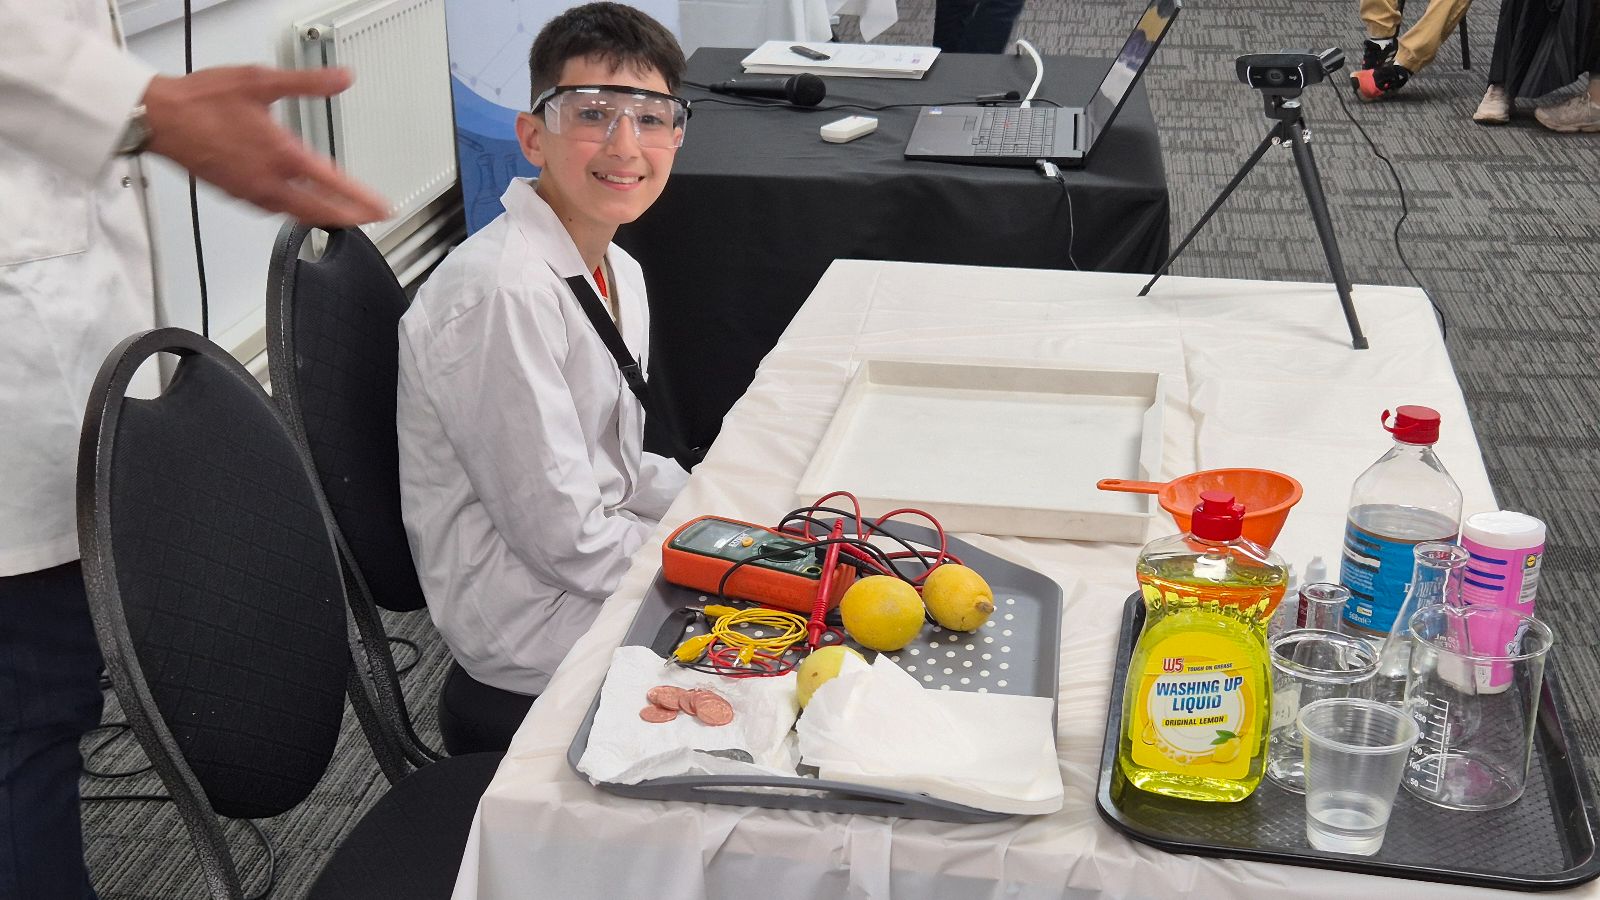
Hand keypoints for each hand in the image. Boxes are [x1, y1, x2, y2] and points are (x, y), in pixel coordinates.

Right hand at [142, 66, 390, 225]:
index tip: (383, 209)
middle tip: (371, 219)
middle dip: (350, 218)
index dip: (363, 200)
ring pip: (296, 215)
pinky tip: (297, 206)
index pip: (334, 186)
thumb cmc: (201, 101)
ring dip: (323, 218)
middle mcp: (268, 181)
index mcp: (281, 155)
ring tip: (342, 217)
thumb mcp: (261, 81)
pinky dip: (294, 212)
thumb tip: (342, 78)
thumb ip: (307, 82)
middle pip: (320, 212)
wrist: (157, 118)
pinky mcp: (234, 194)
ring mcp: (250, 192)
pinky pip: (273, 211)